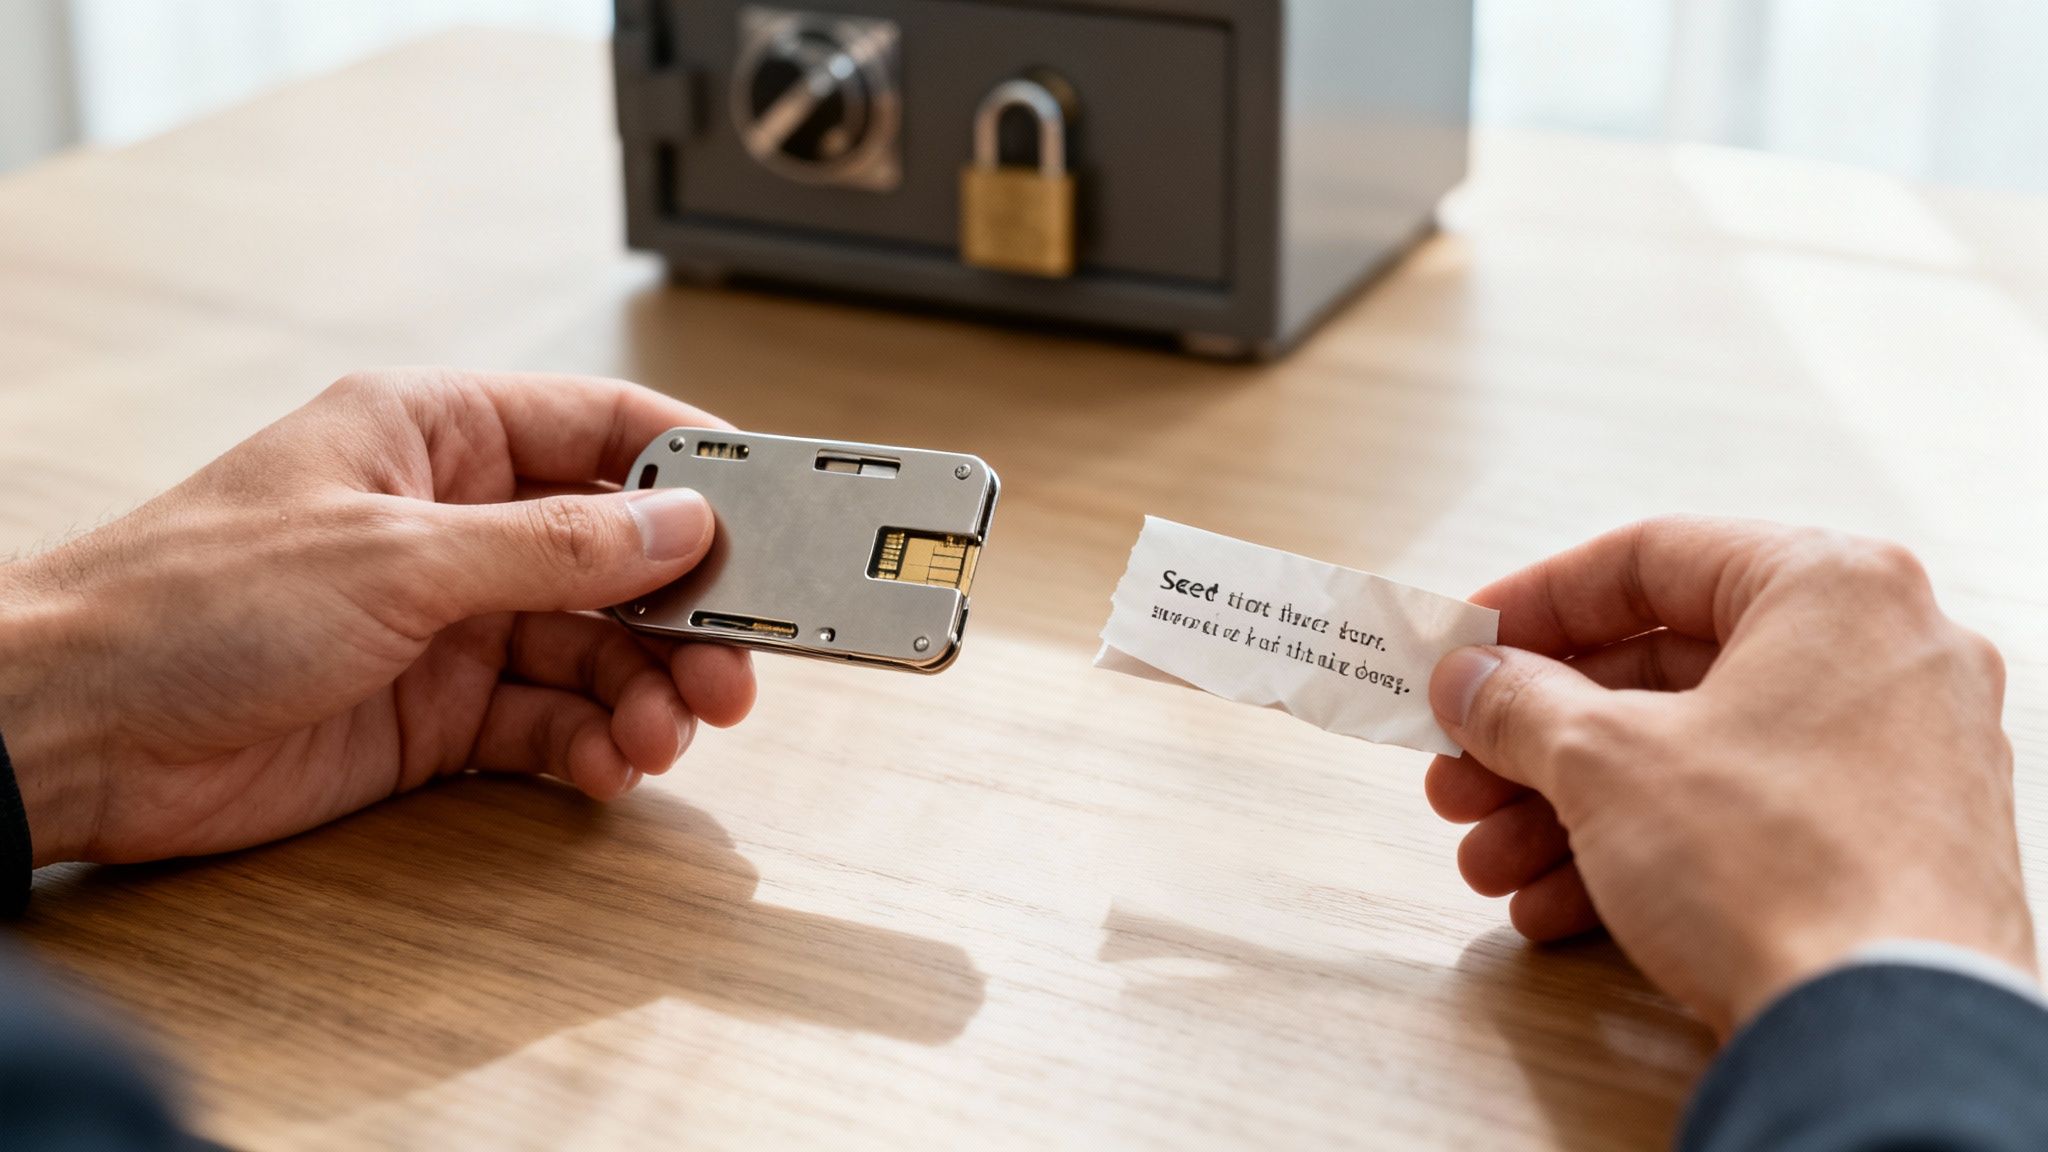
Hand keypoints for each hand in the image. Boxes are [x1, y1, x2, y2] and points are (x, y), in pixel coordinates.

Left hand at [0, 369, 755, 866]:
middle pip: (617, 557)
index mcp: (434, 435)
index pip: (600, 429)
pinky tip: (608, 765)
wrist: (74, 732)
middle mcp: (452, 523)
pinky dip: (590, 746)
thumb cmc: (187, 602)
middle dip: (682, 614)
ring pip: (593, 649)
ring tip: (664, 733)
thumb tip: (680, 524)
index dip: (693, 468)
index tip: (771, 518)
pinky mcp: (435, 714)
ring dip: (643, 692)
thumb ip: (553, 547)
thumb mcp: (396, 557)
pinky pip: (548, 722)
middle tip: (733, 669)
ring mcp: (447, 622)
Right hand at [1424, 516, 2032, 1034]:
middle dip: (1539, 736)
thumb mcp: (1603, 763)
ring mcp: (1902, 759)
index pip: (1649, 558)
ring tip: (1488, 864)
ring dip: (1572, 808)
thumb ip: (1518, 703)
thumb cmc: (1771, 869)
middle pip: (1665, 671)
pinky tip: (1555, 908)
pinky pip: (1747, 822)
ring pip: (1696, 756)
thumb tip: (1468, 681)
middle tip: (1457, 775)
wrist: (1884, 1040)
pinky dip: (1646, 852)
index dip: (1534, 603)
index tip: (1464, 646)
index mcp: (1833, 588)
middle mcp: (1886, 657)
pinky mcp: (1894, 851)